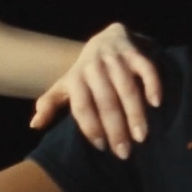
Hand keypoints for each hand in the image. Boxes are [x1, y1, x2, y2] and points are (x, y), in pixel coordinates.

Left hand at [29, 23, 161, 158]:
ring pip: (126, 87)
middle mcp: (94, 67)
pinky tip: (157, 103)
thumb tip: (35, 125)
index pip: (82, 106)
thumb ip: (50, 104)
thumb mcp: (66, 85)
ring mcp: (115, 58)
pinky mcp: (134, 52)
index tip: (101, 147)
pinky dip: (152, 85)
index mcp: (75, 78)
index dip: (90, 127)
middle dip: (116, 129)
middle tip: (124, 153)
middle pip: (105, 101)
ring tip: (141, 137)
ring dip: (135, 113)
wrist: (107, 38)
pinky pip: (145, 68)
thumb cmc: (86, 72)